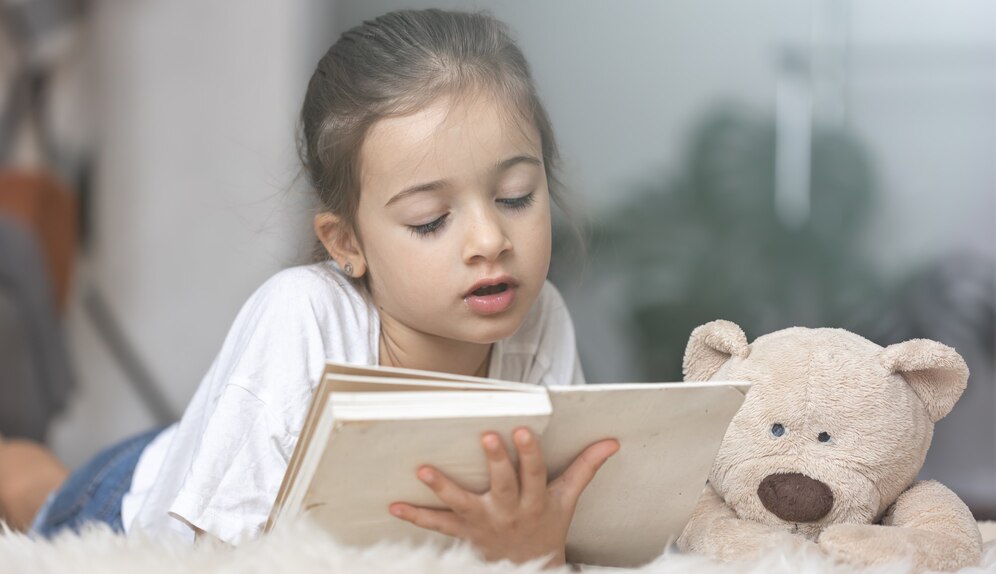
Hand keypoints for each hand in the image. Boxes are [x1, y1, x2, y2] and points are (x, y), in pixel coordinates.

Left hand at [389, 427, 619, 567]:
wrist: (531, 571)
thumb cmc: (547, 528)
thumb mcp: (568, 500)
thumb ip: (585, 468)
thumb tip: (611, 441)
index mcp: (536, 501)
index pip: (535, 473)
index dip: (530, 453)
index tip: (523, 429)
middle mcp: (509, 512)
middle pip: (503, 485)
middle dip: (497, 462)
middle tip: (488, 437)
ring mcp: (483, 524)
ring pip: (463, 505)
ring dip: (443, 488)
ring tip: (424, 470)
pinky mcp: (463, 535)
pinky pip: (437, 526)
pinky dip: (416, 516)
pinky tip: (394, 504)